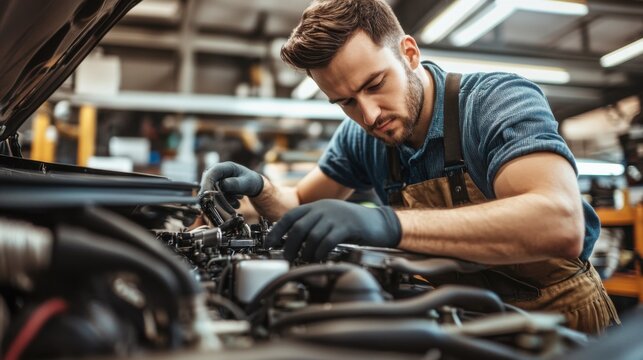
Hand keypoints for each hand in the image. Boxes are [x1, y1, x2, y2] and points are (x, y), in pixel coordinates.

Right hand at [200, 162, 263, 208]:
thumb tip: (222, 184)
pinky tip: (236, 203)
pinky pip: (217, 199)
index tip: (208, 198)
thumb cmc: (250, 181)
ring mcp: (215, 181)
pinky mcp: (216, 189)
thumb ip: (235, 183)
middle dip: (220, 200)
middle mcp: (217, 173)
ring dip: (226, 203)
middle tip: (230, 210)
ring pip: (213, 195)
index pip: (210, 175)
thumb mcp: (246, 182)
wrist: (252, 184)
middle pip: (210, 187)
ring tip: (238, 203)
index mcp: (224, 167)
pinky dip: (226, 203)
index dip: (207, 186)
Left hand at [266, 199, 401, 261]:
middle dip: (289, 245)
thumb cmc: (353, 224)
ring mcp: (335, 217)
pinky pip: (327, 241)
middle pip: (298, 227)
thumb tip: (292, 241)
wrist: (379, 222)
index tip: (269, 243)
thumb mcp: (330, 219)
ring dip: (304, 252)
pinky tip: (318, 258)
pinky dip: (319, 252)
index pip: (290, 216)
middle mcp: (324, 209)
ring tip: (304, 260)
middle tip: (287, 258)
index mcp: (317, 206)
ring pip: (311, 236)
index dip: (277, 230)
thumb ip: (313, 224)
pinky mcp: (347, 227)